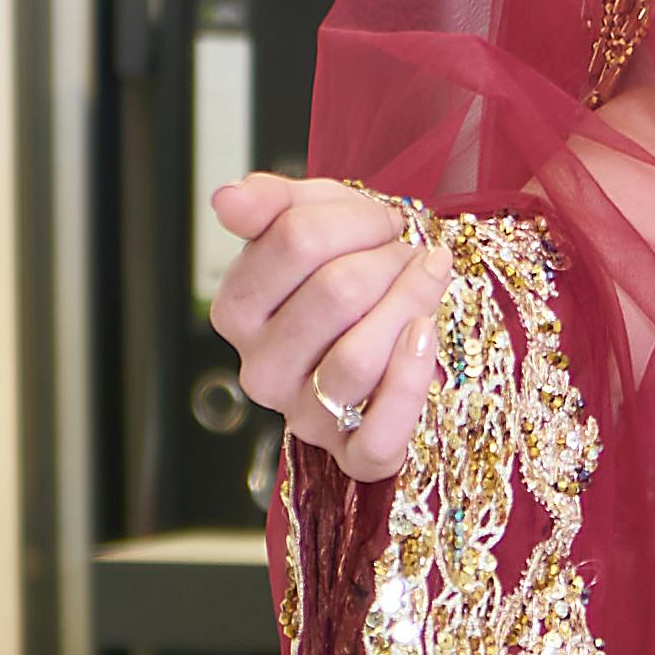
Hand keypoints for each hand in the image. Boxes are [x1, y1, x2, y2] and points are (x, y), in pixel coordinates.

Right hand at [210, 169, 436, 483]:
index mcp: (236, 310)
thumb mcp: (311, 220)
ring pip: (358, 358)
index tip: (381, 222)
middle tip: (408, 253)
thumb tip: (228, 199)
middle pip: (335, 294)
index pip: (295, 240)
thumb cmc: (345, 270)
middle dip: (387, 259)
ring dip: (410, 303)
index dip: (355, 219)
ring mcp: (305, 416)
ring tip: (427, 280)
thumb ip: (270, 204)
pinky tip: (425, 333)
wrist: (389, 327)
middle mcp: (261, 369)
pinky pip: (380, 435)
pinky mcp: (354, 455)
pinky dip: (410, 380)